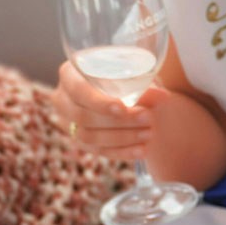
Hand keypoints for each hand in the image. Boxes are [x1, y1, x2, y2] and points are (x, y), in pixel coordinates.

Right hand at [49, 60, 165, 160]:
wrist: (120, 87)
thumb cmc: (124, 73)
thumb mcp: (133, 72)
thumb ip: (145, 84)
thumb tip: (163, 96)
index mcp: (69, 74)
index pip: (79, 90)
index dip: (99, 102)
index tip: (122, 108)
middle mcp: (63, 98)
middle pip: (83, 117)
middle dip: (118, 121)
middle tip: (148, 118)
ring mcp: (68, 122)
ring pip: (88, 137)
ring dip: (122, 137)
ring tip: (149, 133)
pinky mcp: (79, 140)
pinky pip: (97, 151)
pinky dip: (121, 152)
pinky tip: (141, 150)